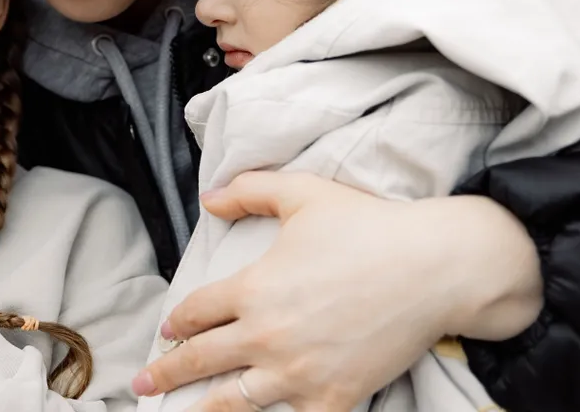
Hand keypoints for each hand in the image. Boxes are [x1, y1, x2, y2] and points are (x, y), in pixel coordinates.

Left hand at [133, 172, 543, 411]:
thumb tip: (210, 198)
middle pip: (200, 361)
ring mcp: (298, 372)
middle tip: (144, 382)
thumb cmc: (370, 226)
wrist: (435, 268)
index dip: (179, 320)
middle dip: (167, 372)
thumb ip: (251, 190)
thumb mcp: (304, 193)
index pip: (197, 311)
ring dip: (201, 408)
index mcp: (253, 288)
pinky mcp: (333, 397)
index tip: (169, 328)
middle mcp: (267, 336)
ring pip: (233, 402)